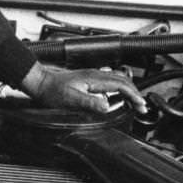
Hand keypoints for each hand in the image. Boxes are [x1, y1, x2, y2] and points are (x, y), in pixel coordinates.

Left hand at [19, 61, 146, 113]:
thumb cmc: (53, 92)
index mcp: (94, 79)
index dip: (133, 95)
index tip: (140, 105)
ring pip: (117, 79)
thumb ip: (90, 102)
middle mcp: (95, 75)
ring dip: (128, 90)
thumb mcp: (71, 100)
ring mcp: (92, 75)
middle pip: (123, 80)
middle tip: (141, 107)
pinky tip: (117, 95)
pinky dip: (119, 88)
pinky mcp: (88, 79)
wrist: (41, 83)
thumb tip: (106, 106)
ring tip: (134, 102)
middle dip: (134, 93)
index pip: (121, 85)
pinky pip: (110, 81)